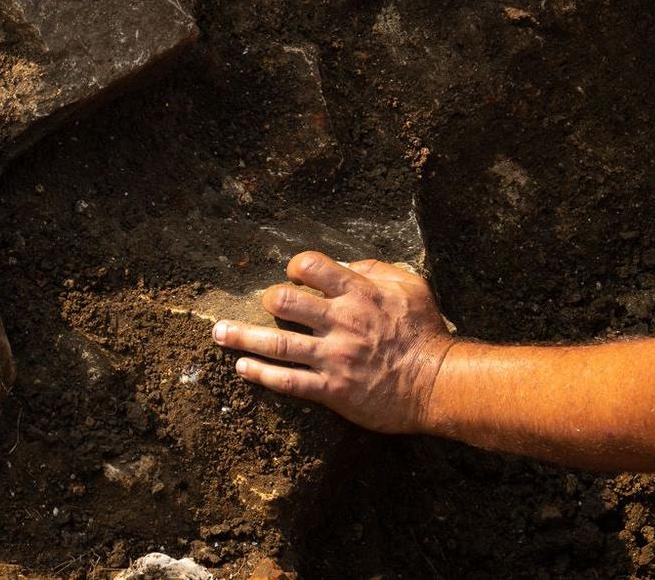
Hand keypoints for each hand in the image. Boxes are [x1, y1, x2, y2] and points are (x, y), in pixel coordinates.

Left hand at [212, 252, 454, 434]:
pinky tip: (242, 367)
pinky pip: (288, 381)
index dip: (297, 266)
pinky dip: (261, 374)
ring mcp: (333, 357)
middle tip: (261, 302)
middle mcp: (341, 322)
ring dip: (242, 337)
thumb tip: (347, 265)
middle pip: (287, 302)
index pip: (315, 267)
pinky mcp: (331, 389)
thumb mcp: (411, 286)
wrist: (436, 381)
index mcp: (360, 293)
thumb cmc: (424, 331)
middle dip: (267, 299)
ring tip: (218, 333)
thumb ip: (377, 270)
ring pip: (277, 343)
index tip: (294, 273)